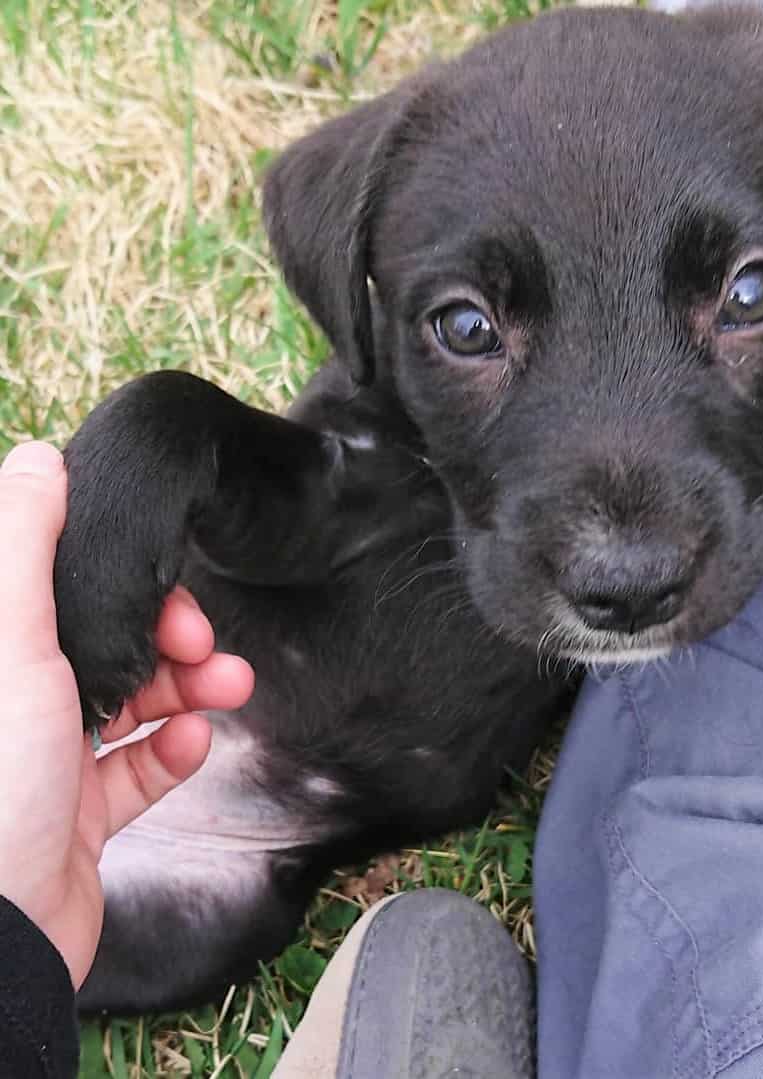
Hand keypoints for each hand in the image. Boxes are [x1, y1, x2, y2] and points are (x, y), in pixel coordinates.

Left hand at [0, 441, 254, 987]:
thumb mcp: (11, 644)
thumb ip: (21, 545)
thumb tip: (37, 457)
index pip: (62, 589)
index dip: (121, 580)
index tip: (165, 586)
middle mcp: (14, 704)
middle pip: (102, 645)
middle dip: (167, 639)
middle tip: (206, 645)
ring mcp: (41, 764)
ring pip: (129, 704)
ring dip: (185, 691)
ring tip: (229, 687)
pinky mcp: (76, 815)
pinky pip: (135, 770)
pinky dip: (169, 753)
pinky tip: (192, 746)